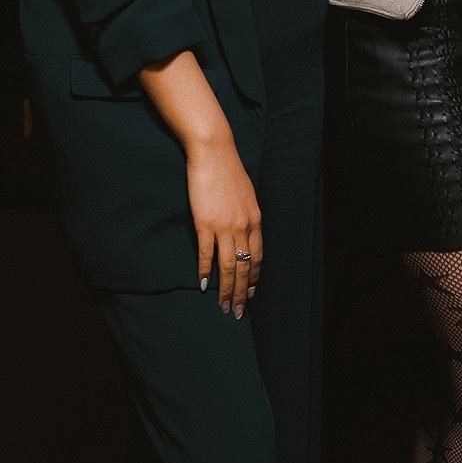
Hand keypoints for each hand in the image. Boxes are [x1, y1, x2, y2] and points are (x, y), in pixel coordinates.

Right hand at [137, 49, 261, 314]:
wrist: (214, 151)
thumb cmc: (228, 169)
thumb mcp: (245, 194)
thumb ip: (245, 214)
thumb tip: (243, 230)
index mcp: (255, 219)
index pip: (257, 256)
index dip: (254, 277)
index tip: (250, 293)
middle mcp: (244, 226)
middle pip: (244, 267)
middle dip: (242, 292)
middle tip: (237, 311)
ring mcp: (225, 225)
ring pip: (228, 266)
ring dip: (226, 289)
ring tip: (223, 306)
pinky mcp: (205, 222)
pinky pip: (207, 253)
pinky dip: (205, 271)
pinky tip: (203, 284)